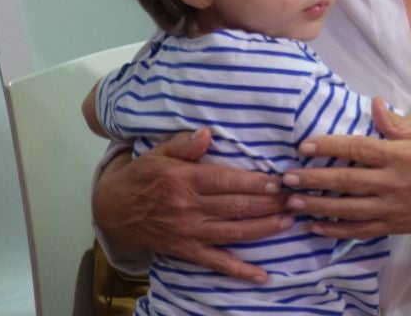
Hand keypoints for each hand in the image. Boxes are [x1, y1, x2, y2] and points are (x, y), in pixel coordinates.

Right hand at [94, 129, 291, 282]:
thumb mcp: (158, 153)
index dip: (254, 183)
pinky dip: (239, 271)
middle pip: (235, 207)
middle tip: (297, 199)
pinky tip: (262, 276)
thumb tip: (207, 134)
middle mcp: (189, 208)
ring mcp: (189, 232)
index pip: (226, 182)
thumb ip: (184, 143)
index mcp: (185, 181)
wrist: (113, 210)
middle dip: (269, 204)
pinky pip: (215, 262)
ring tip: (290, 221)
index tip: (280, 181)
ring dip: (263, 228)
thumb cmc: (143, 177)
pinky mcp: (187, 250)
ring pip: (232, 232)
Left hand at [285, 98, 410, 237]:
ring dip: (317, 205)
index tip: (305, 146)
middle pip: (345, 180)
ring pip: (347, 209)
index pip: (358, 148)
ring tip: (293, 201)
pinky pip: (360, 231)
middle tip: (286, 177)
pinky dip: (336, 230)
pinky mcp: (395, 226)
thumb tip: (373, 104)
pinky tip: (317, 226)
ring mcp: (394, 208)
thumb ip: (398, 125)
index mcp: (403, 155)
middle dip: (313, 178)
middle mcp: (395, 183)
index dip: (329, 146)